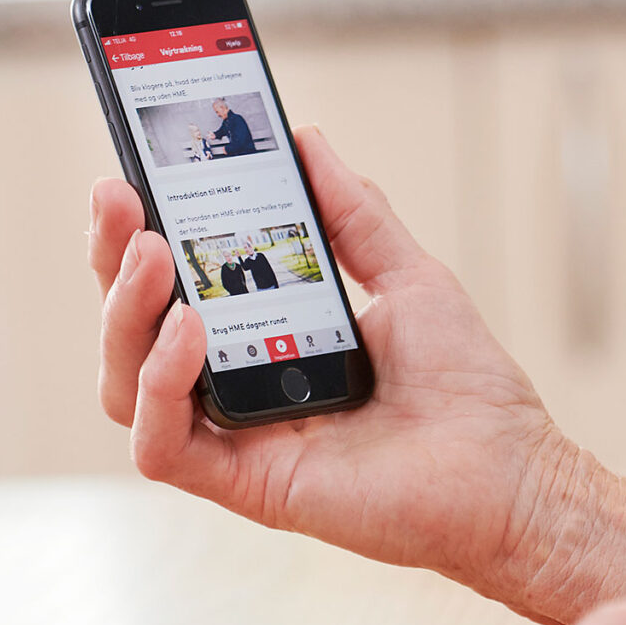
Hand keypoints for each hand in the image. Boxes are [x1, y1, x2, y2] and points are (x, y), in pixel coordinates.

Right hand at [88, 125, 592, 613]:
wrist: (512, 473)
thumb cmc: (465, 388)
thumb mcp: (407, 276)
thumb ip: (351, 213)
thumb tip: (306, 140)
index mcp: (261, 339)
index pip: (172, 286)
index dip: (137, 234)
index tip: (127, 174)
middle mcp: (235, 388)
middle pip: (132, 329)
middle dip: (113, 259)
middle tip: (118, 197)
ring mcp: (235, 438)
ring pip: (126, 384)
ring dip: (126, 315)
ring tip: (154, 254)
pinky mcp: (245, 484)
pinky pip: (163, 446)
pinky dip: (161, 386)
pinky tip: (191, 333)